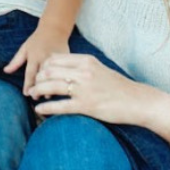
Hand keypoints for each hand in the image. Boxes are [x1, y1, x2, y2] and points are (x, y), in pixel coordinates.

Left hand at [4, 26, 70, 96]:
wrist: (55, 28)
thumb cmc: (37, 39)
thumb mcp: (24, 48)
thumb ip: (16, 61)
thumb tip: (5, 71)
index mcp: (34, 56)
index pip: (30, 73)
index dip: (28, 85)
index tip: (26, 94)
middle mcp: (45, 58)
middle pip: (42, 76)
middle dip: (38, 88)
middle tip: (35, 97)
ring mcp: (56, 59)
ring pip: (53, 75)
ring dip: (50, 86)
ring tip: (47, 96)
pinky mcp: (66, 58)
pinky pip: (63, 71)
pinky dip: (60, 80)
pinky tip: (58, 87)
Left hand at [31, 52, 153, 126]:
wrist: (137, 101)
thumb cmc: (118, 87)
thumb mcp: (99, 69)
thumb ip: (83, 68)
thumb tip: (64, 70)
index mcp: (86, 61)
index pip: (55, 58)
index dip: (43, 66)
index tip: (39, 74)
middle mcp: (84, 72)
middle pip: (49, 71)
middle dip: (37, 78)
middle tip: (32, 86)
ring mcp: (84, 89)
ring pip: (51, 86)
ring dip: (37, 91)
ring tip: (32, 96)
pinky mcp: (86, 105)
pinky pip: (59, 106)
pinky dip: (45, 108)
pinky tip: (39, 110)